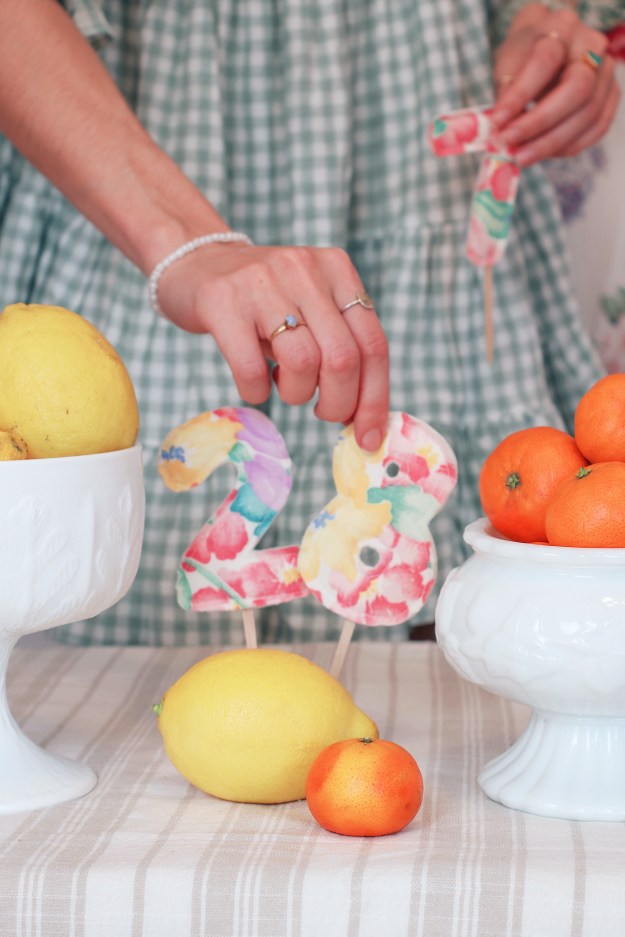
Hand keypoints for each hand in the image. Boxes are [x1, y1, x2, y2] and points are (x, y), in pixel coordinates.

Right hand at [157, 241, 389, 451]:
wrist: (195, 261)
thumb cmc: (262, 302)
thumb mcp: (310, 307)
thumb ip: (340, 345)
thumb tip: (365, 417)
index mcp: (337, 269)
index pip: (373, 344)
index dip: (375, 399)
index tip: (368, 437)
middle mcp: (305, 270)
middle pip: (344, 358)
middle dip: (339, 404)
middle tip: (323, 412)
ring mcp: (262, 283)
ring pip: (304, 363)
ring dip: (298, 395)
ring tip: (285, 388)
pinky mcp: (223, 302)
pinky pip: (252, 368)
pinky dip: (257, 392)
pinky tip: (256, 386)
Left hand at [490, 3, 620, 164]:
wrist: (548, 45)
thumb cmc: (524, 55)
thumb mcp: (507, 64)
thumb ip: (506, 94)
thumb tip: (501, 132)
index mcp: (561, 27)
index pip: (545, 60)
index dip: (521, 95)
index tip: (497, 122)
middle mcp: (592, 45)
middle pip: (578, 88)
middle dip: (540, 123)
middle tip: (511, 145)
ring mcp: (606, 71)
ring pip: (589, 113)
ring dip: (552, 142)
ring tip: (522, 156)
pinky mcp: (611, 95)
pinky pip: (597, 128)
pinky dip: (569, 146)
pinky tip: (545, 154)